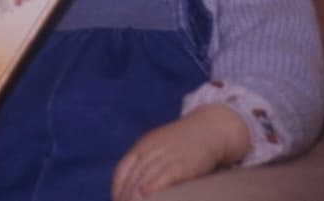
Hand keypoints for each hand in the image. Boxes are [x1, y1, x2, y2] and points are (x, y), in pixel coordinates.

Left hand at [111, 105, 249, 200]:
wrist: (208, 129)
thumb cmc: (182, 143)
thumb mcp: (158, 146)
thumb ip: (146, 161)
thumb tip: (133, 185)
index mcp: (143, 146)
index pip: (123, 169)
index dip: (117, 186)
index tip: (115, 199)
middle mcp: (152, 149)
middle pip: (132, 175)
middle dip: (126, 194)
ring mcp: (168, 155)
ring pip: (146, 176)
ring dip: (136, 194)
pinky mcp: (184, 162)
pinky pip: (166, 174)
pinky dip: (155, 184)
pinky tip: (147, 193)